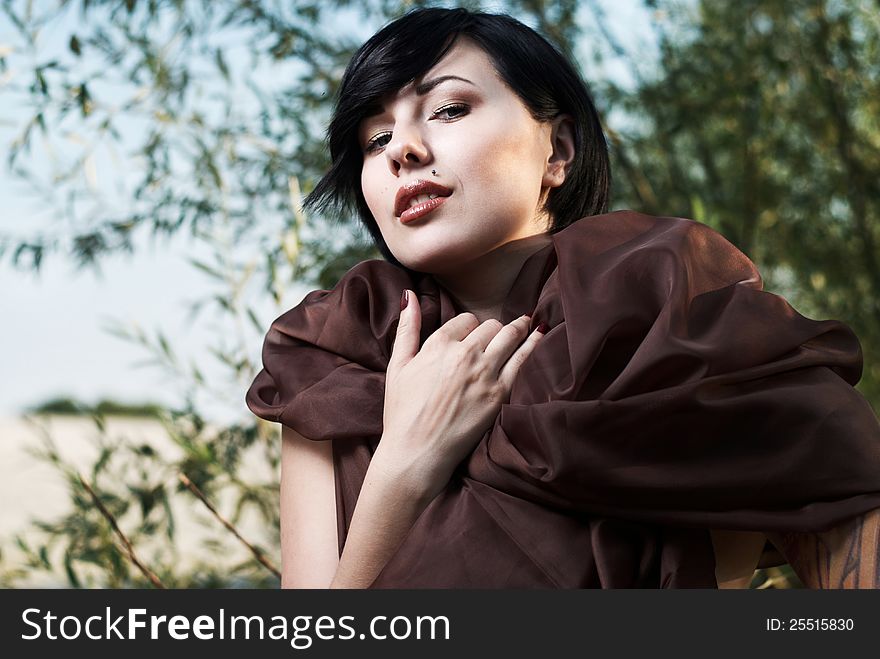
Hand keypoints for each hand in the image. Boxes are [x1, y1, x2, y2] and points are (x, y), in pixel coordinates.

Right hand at [376, 289, 545, 499]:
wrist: (417, 452)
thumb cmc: (402, 413)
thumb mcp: (397, 366)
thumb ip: (407, 328)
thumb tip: (410, 296)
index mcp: (439, 344)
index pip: (465, 320)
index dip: (468, 327)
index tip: (470, 335)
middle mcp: (464, 354)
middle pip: (489, 326)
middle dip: (492, 328)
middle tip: (496, 334)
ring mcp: (485, 373)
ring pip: (508, 336)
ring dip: (518, 327)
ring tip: (526, 322)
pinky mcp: (500, 393)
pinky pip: (523, 360)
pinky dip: (533, 343)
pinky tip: (540, 333)